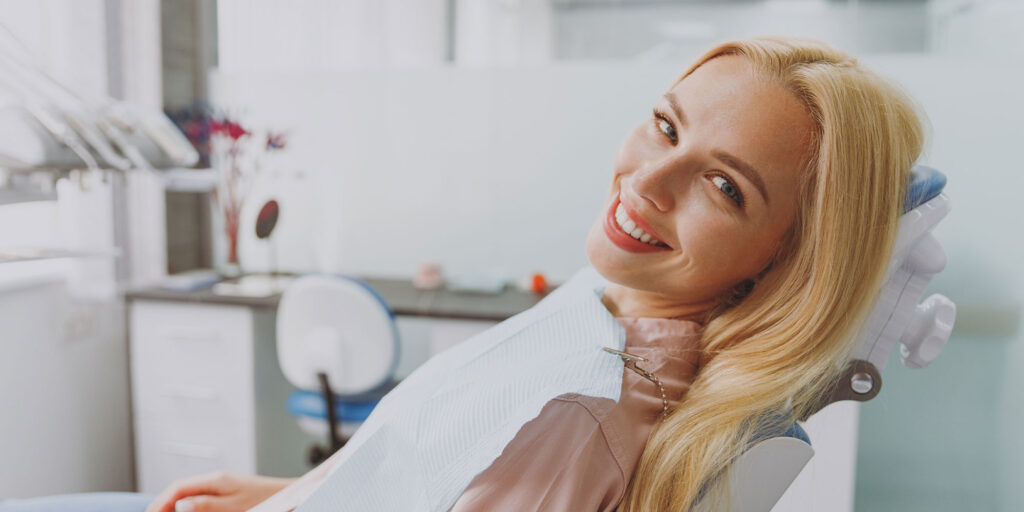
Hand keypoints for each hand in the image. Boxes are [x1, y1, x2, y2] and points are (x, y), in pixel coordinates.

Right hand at [145, 471, 294, 511]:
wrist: (292, 495)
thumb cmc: (267, 499)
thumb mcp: (234, 506)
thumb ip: (206, 505)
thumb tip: (180, 505)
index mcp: (216, 480)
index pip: (178, 488)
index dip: (160, 502)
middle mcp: (218, 480)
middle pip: (182, 491)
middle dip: (164, 504)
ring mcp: (223, 486)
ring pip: (191, 496)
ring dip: (176, 507)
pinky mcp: (230, 494)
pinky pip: (203, 500)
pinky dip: (191, 508)